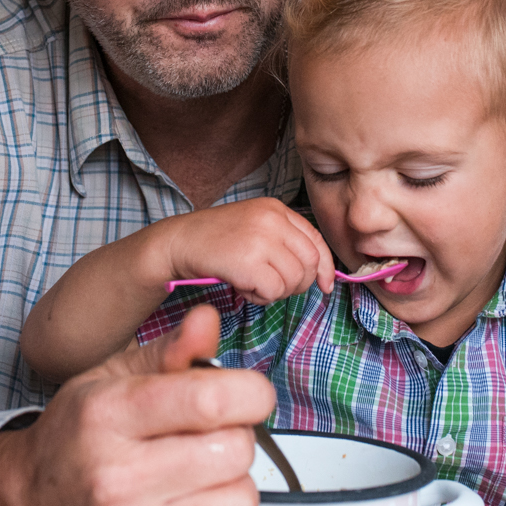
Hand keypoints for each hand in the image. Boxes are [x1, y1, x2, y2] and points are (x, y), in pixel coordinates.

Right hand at [0, 304, 272, 505]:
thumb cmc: (75, 439)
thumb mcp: (109, 380)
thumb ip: (168, 352)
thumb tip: (209, 322)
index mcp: (108, 416)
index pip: (212, 401)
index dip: (250, 393)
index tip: (247, 396)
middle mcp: (116, 479)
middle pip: (235, 452)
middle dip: (235, 438)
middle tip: (207, 439)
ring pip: (242, 505)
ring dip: (233, 487)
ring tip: (200, 479)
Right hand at [149, 198, 334, 303]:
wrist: (179, 241)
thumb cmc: (215, 240)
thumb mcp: (255, 227)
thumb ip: (284, 242)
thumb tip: (318, 274)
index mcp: (276, 209)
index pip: (316, 240)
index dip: (326, 268)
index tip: (325, 285)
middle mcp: (272, 220)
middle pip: (310, 263)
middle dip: (298, 284)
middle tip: (274, 287)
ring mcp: (261, 239)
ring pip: (294, 280)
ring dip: (275, 292)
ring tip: (252, 283)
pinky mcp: (249, 262)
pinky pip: (274, 291)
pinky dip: (260, 297)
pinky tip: (243, 286)